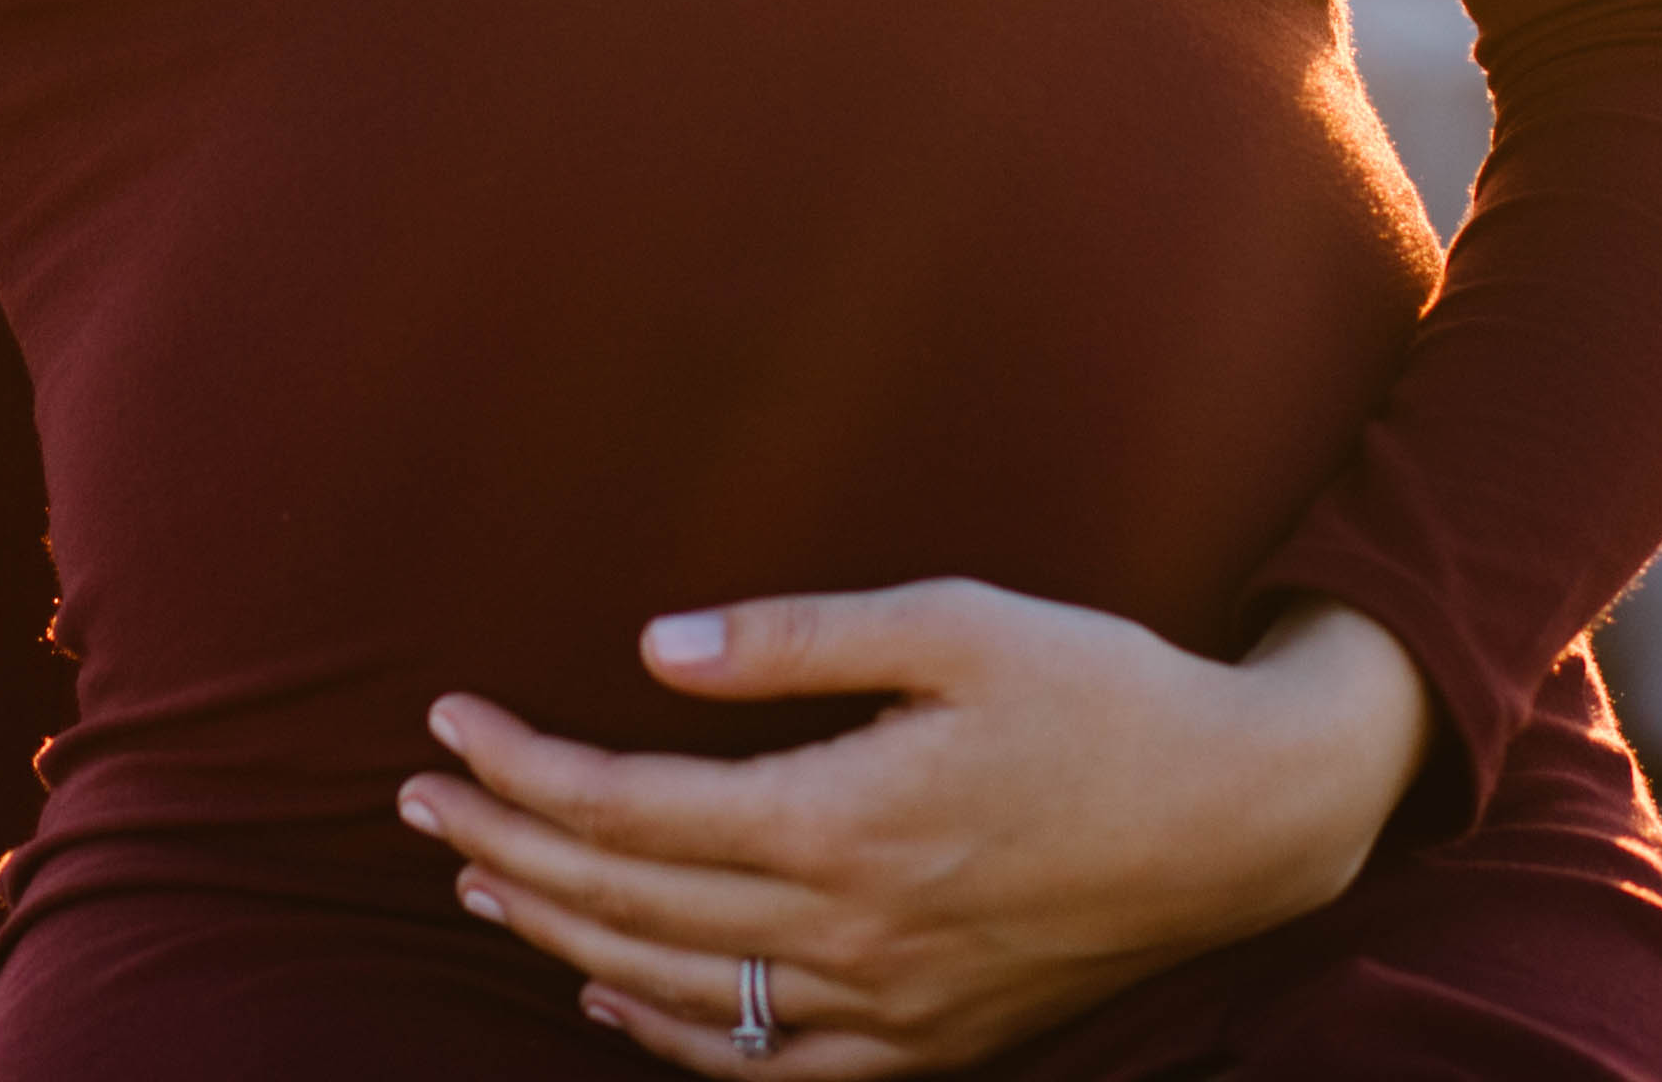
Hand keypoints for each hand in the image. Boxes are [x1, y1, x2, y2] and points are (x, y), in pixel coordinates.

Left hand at [395, 582, 1431, 1074]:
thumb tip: (656, 650)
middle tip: (412, 798)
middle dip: (506, 848)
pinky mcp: (936, 1040)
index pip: (631, 809)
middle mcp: (856, 933)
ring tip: (477, 883)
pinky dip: (673, 1037)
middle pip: (630, 904)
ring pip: (680, 992)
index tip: (446, 720)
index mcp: (847, 820)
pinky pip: (772, 1068)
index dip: (522, 769)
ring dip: (560, 938)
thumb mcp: (956, 624)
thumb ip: (798, 641)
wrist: (1248, 814)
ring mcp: (895, 1005)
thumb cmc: (1103, 693)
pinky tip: (611, 998)